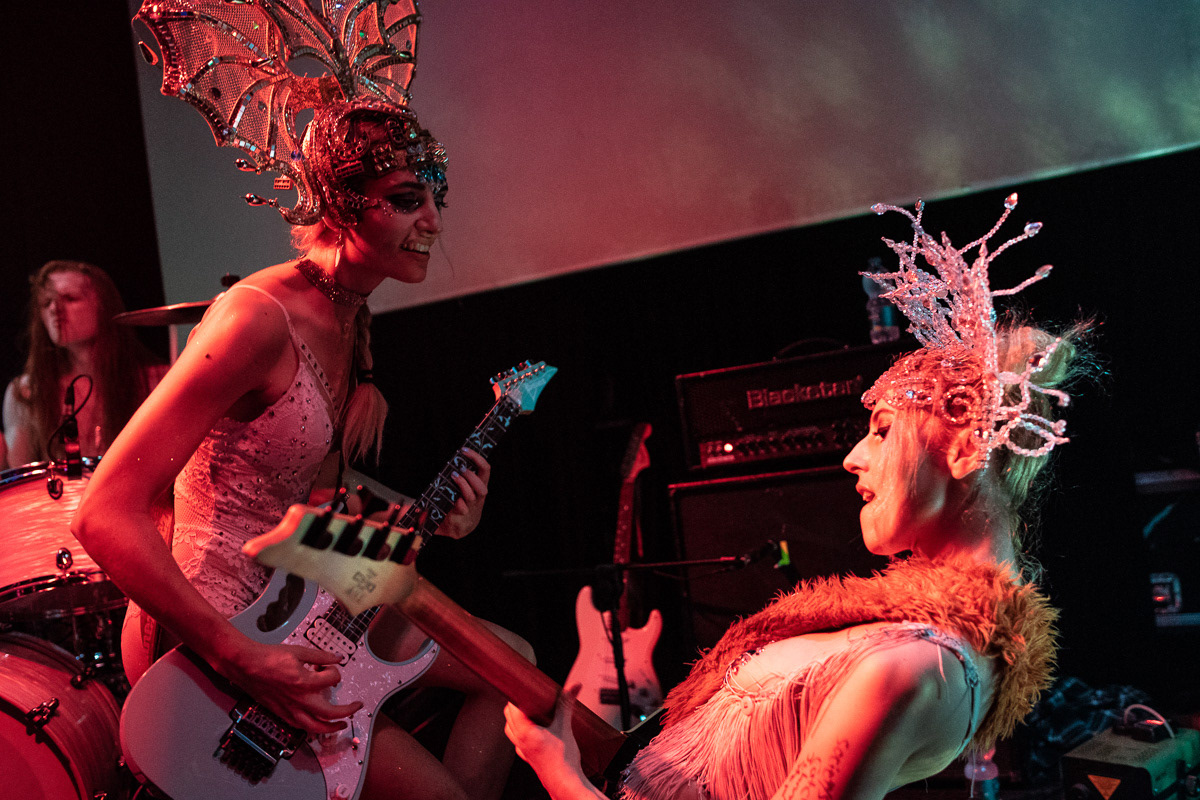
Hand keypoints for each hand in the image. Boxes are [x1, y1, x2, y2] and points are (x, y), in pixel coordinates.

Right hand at [218, 638, 363, 734]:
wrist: (245, 665)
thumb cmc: (269, 657)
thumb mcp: (298, 651)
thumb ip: (321, 656)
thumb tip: (338, 657)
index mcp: (304, 682)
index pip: (332, 680)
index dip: (336, 672)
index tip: (332, 667)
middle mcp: (299, 700)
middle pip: (329, 713)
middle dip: (347, 711)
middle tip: (356, 706)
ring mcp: (289, 709)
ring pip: (315, 727)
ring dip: (331, 727)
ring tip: (341, 724)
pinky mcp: (281, 713)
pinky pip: (300, 726)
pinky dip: (312, 728)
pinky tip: (318, 724)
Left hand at [437, 448, 489, 538]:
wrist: (459, 527)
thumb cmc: (461, 500)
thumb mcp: (465, 486)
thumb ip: (462, 475)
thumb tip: (454, 459)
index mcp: (481, 484)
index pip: (485, 469)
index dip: (477, 458)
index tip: (464, 450)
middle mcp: (478, 496)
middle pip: (481, 485)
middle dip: (470, 476)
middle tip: (460, 469)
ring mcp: (471, 507)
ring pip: (471, 496)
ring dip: (462, 485)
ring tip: (453, 477)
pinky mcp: (462, 516)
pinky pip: (461, 508)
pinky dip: (456, 501)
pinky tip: (451, 497)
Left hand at [504, 685, 584, 778]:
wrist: (564, 783)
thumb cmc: (563, 759)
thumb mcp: (565, 727)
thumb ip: (567, 704)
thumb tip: (573, 686)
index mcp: (524, 731)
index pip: (511, 706)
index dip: (515, 694)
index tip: (521, 686)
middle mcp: (519, 741)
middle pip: (508, 715)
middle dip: (516, 704)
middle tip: (529, 696)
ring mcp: (522, 750)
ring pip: (510, 729)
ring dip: (516, 718)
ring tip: (529, 711)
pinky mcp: (527, 757)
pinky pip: (517, 741)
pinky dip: (521, 732)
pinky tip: (533, 730)